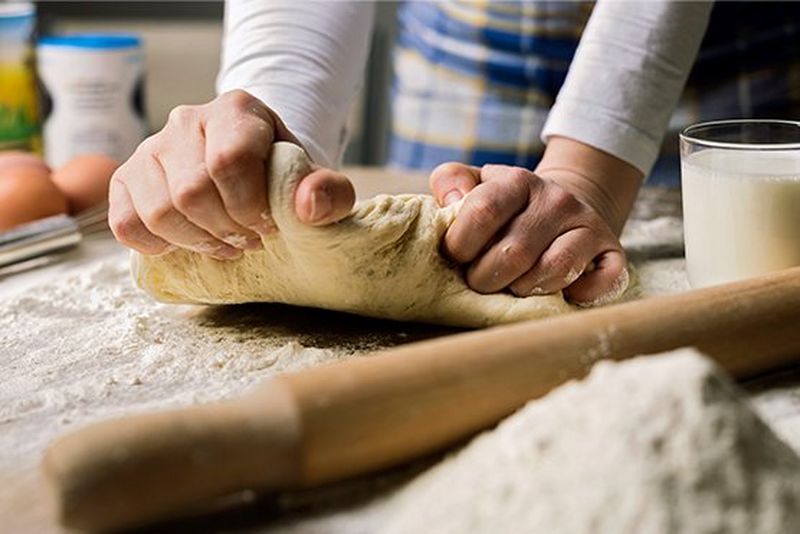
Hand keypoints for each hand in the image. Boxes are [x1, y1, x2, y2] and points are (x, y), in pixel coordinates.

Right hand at [109, 90, 354, 259]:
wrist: (254, 168)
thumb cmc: (282, 176)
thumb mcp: (314, 181)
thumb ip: (329, 192)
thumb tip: (309, 207)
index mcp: (236, 110)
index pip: (229, 161)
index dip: (249, 206)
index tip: (268, 226)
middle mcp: (187, 121)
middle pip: (192, 192)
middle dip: (226, 229)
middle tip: (249, 240)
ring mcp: (151, 148)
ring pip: (159, 211)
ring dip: (196, 241)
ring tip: (225, 243)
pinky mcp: (127, 178)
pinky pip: (126, 223)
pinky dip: (156, 245)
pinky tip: (186, 242)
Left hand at [429, 138, 641, 304]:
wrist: (562, 206)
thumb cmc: (506, 207)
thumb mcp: (476, 184)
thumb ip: (451, 182)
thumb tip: (450, 201)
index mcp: (518, 181)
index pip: (483, 211)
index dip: (459, 245)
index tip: (455, 258)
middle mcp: (557, 199)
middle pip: (514, 252)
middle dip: (485, 279)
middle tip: (479, 282)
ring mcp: (587, 225)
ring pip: (554, 270)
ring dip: (524, 290)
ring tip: (512, 287)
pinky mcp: (611, 251)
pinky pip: (599, 283)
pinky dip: (576, 296)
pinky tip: (558, 294)